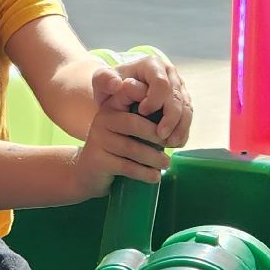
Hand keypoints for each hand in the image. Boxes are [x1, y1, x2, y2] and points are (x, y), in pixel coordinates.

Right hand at [73, 73, 178, 197]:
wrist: (88, 172)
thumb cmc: (117, 147)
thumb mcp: (129, 128)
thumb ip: (147, 118)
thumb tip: (181, 118)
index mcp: (113, 105)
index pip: (132, 92)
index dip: (152, 101)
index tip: (166, 120)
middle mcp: (103, 118)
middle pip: (134, 123)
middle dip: (157, 136)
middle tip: (170, 145)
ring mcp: (98, 139)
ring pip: (132, 148)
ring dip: (154, 158)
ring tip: (166, 164)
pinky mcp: (98, 160)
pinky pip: (126, 166)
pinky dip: (144, 173)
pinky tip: (154, 177)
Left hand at [107, 57, 190, 144]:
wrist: (119, 94)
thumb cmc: (110, 86)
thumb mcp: (101, 80)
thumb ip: (104, 79)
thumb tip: (118, 84)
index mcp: (152, 64)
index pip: (161, 82)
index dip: (155, 99)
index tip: (141, 112)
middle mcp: (169, 74)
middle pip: (177, 96)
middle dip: (171, 118)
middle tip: (160, 136)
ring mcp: (178, 88)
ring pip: (186, 108)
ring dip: (180, 127)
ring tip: (169, 144)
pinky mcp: (182, 102)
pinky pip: (188, 118)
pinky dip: (183, 131)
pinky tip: (174, 143)